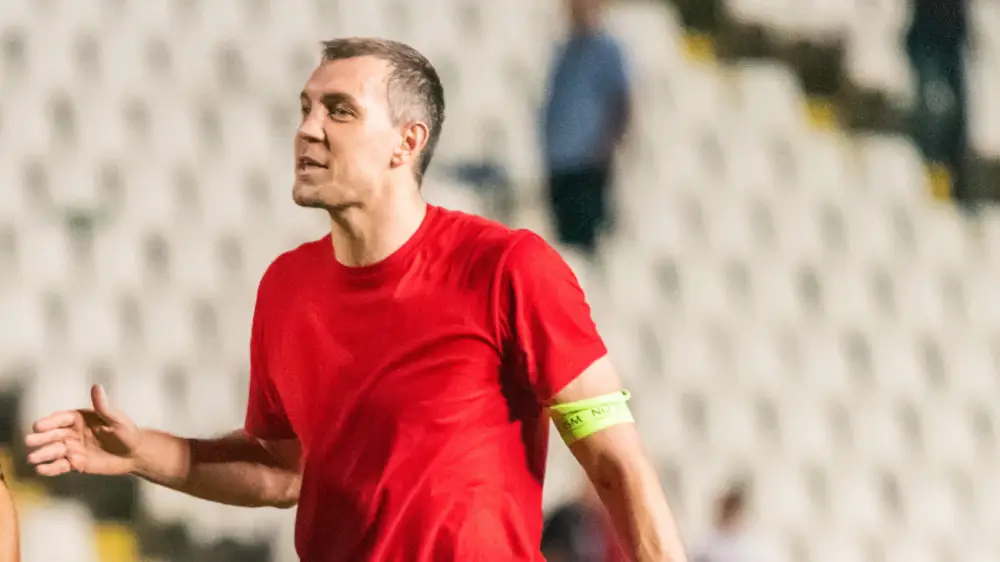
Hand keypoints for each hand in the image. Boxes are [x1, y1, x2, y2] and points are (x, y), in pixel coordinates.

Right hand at [25, 384, 139, 476]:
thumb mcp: (116, 420)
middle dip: (40, 438)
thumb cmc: (126, 433)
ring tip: (33, 458)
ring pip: (53, 451)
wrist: (133, 454)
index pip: (61, 418)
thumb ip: (103, 406)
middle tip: (29, 442)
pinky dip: (50, 468)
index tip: (38, 426)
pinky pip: (59, 466)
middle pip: (52, 435)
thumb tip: (97, 386)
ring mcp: (72, 449)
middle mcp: (72, 433)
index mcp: (79, 418)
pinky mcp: (75, 464)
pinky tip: (42, 469)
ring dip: (43, 454)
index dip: (49, 422)